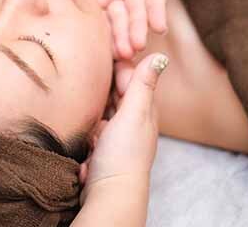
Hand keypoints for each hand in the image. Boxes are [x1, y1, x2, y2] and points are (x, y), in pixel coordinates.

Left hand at [38, 0, 195, 58]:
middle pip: (139, 10)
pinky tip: (106, 50)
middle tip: (138, 45)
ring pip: (120, 21)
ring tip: (124, 52)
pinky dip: (104, 37)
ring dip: (123, 37)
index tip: (159, 26)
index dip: (157, 8)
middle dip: (138, 28)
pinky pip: (100, 24)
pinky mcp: (91, 6)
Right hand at [78, 53, 166, 203]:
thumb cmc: (123, 154)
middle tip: (89, 87)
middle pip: (112, 91)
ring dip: (92, 111)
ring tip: (92, 123)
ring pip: (98, 109)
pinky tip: (88, 141)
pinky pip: (89, 129)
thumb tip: (161, 55)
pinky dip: (87, 131)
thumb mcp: (134, 113)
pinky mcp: (100, 147)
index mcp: (143, 108)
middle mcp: (130, 119)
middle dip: (100, 89)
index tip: (99, 53)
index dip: (115, 63)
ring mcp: (114, 134)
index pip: (128, 74)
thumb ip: (142, 85)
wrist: (108, 194)